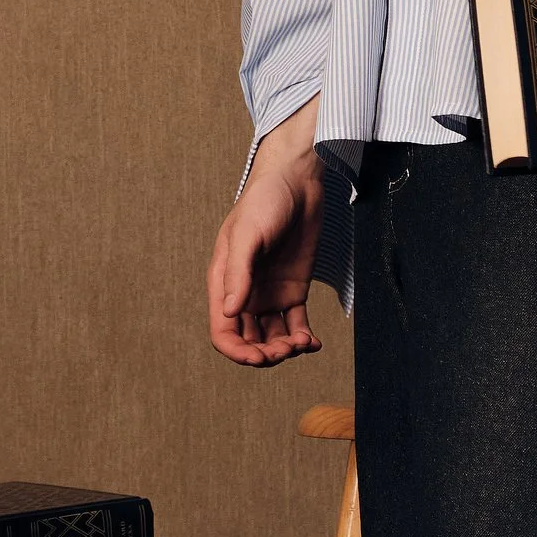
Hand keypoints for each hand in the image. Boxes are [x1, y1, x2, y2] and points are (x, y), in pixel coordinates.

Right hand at [208, 98, 324, 363]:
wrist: (298, 180)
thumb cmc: (265, 201)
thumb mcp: (247, 235)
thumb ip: (238, 274)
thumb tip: (229, 312)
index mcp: (224, 283)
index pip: (223, 331)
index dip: (238, 352)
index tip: (260, 357)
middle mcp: (245, 293)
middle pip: (248, 340)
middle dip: (265, 354)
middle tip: (286, 349)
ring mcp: (270, 294)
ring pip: (272, 337)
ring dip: (284, 349)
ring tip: (302, 344)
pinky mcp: (294, 290)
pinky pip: (295, 324)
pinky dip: (302, 339)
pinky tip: (313, 343)